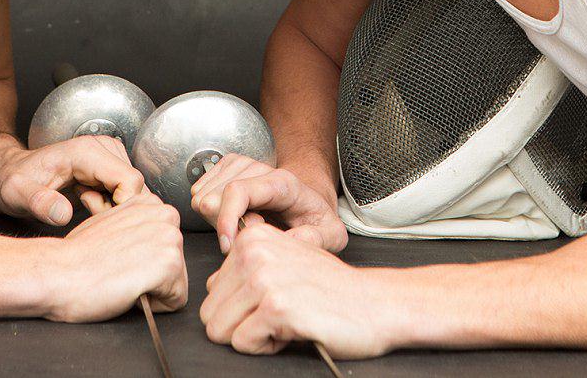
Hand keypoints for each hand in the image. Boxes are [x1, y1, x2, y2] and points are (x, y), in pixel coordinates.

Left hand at [0, 134, 145, 225]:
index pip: (131, 181)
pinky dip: (111, 202)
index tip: (92, 213)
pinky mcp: (111, 164)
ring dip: (112, 205)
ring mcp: (110, 154)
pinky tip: (87, 200)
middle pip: (135, 187)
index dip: (119, 207)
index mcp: (87, 151)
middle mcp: (103, 148)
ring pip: (133, 190)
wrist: (9, 172)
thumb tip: (63, 214)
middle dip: (115, 208)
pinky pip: (127, 190)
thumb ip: (38, 203)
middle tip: (83, 207)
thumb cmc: (12, 181)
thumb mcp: (16, 195)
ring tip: (82, 202)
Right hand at [43, 190, 187, 321]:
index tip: (118, 259)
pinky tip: (128, 289)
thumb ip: (135, 226)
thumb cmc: (76, 256)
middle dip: (152, 276)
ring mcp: (171, 238)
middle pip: (177, 264)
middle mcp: (167, 215)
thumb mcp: (109, 224)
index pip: (167, 246)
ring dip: (152, 290)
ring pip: (177, 283)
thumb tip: (143, 239)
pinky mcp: (170, 264)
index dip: (143, 262)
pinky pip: (175, 301)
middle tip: (119, 271)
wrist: (57, 272)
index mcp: (152, 204)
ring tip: (123, 278)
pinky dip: (153, 306)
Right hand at [189, 154, 347, 253]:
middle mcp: (259, 167)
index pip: (238, 191)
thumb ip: (316, 239)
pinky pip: (199, 192)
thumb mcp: (331, 234)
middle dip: (223, 224)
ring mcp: (240, 164)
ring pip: (202, 196)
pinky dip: (212, 210)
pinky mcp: (227, 167)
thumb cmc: (314, 218)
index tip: (227, 245)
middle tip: (247, 236)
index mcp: (282, 183)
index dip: (226, 219)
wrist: (309, 200)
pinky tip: (234, 216)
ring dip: (218, 218)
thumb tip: (290, 241)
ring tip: (244, 226)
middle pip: (214, 196)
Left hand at [200, 222, 390, 357]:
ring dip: (253, 336)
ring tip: (286, 321)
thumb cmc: (333, 289)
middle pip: (210, 313)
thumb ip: (247, 270)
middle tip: (280, 315)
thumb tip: (211, 288)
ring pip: (220, 329)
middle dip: (242, 325)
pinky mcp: (276, 307)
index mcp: (252, 239)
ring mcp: (264, 278)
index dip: (242, 308)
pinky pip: (242, 343)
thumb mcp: (284, 262)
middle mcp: (254, 252)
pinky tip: (294, 330)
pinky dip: (267, 348)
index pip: (212, 291)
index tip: (275, 300)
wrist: (376, 303)